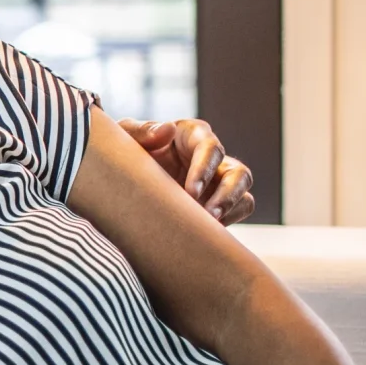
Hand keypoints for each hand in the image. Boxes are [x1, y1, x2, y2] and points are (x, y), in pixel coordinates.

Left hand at [116, 117, 255, 224]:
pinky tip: (206, 234)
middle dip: (227, 194)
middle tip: (208, 215)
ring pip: (243, 194)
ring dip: (232, 210)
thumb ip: (142, 131)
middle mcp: (211, 158)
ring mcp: (217, 181)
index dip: (205, 169)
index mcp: (191, 135)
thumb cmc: (125, 151)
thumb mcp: (125, 137)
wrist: (122, 180)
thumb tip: (167, 130)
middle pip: (238, 172)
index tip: (190, 191)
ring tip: (211, 227)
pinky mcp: (217, 203)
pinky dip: (229, 222)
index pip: (210, 147)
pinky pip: (237, 212)